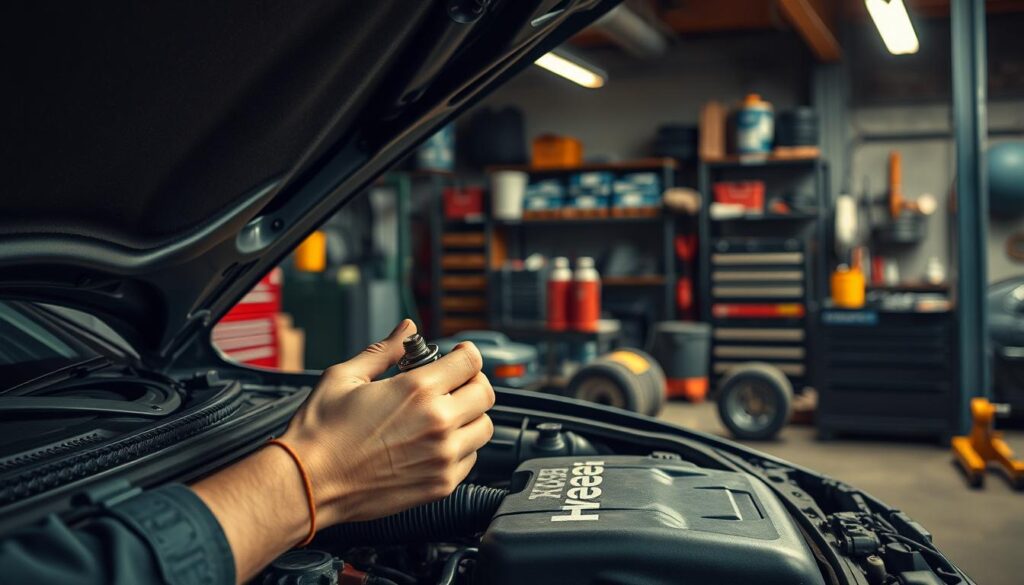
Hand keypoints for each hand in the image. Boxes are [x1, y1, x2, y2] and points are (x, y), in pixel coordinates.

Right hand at [283, 319, 494, 524]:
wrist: (308, 484)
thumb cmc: (321, 433)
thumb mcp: (345, 377)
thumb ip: (383, 351)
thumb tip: (405, 330)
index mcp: (418, 391)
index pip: (471, 362)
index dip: (467, 354)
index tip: (460, 355)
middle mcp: (438, 423)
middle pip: (485, 393)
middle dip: (471, 382)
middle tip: (453, 384)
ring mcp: (443, 457)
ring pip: (484, 428)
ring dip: (470, 416)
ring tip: (445, 414)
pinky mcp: (441, 484)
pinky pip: (471, 459)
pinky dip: (461, 447)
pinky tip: (435, 442)